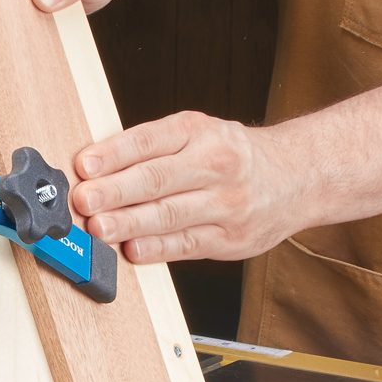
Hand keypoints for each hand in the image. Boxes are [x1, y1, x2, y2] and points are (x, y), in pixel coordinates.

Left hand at [71, 112, 304, 262]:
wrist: (297, 176)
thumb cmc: (230, 155)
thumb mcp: (196, 134)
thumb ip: (148, 150)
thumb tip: (93, 172)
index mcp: (197, 131)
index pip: (149, 140)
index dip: (113, 153)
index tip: (84, 165)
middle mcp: (214, 164)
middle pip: (157, 178)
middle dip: (115, 190)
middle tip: (84, 200)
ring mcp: (225, 203)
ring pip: (170, 214)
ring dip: (130, 223)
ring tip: (99, 228)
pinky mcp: (231, 238)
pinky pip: (188, 244)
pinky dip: (158, 248)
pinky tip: (133, 250)